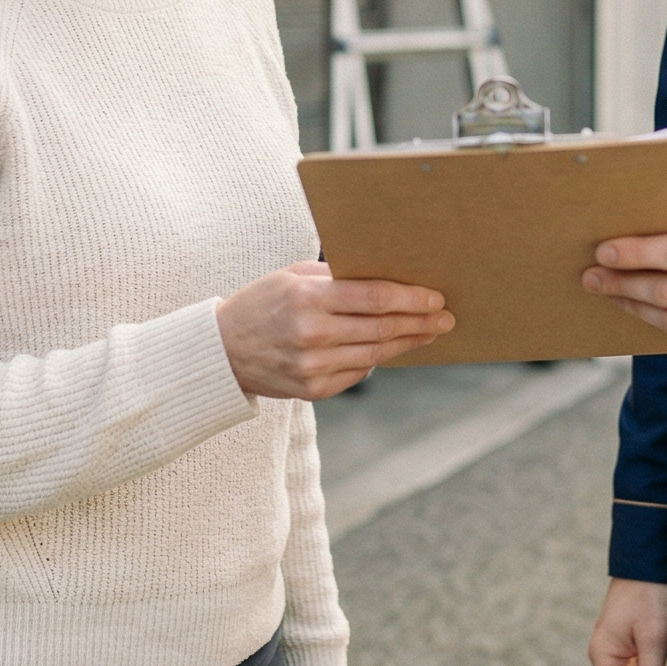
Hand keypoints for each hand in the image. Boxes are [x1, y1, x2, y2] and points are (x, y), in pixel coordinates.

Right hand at [218, 262, 451, 399]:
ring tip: (429, 332)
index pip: (373, 298)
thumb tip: (385, 276)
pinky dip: (380, 360)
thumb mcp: (292, 277)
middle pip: (381, 328)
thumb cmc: (262, 303)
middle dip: (419, 322)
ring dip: (407, 343)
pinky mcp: (313, 389)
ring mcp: (312, 366)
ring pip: (375, 355)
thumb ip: (335, 278)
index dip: (410, 299)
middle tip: (445, 318)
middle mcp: (312, 334)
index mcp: (308, 299)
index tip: (435, 298)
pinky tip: (396, 348)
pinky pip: (358, 374)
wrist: (222, 350)